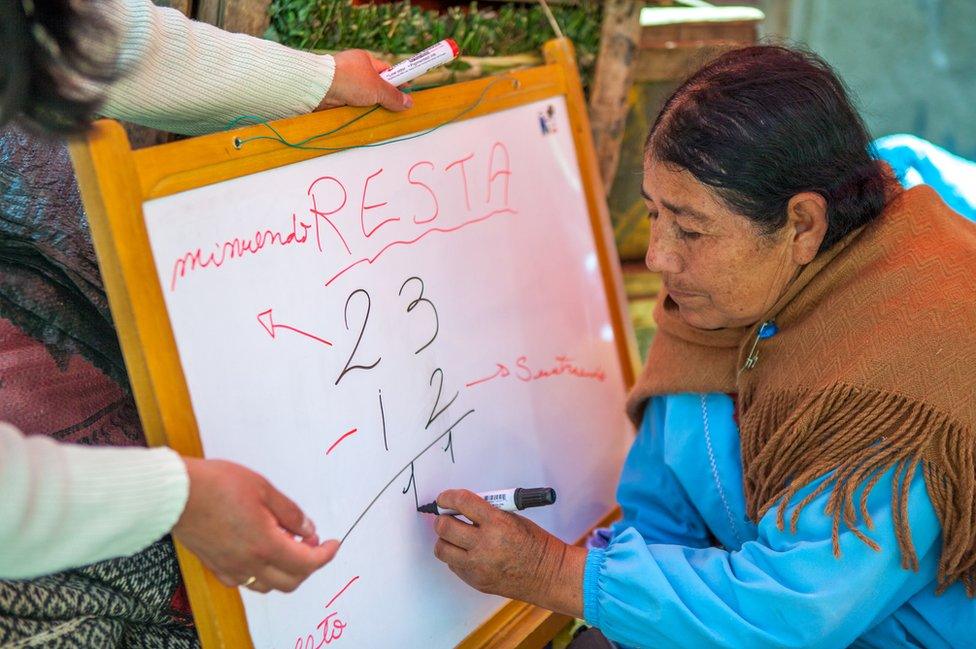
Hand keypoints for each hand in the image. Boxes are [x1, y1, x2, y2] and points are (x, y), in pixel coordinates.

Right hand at [173, 457, 338, 592]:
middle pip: (290, 581)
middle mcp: (248, 564)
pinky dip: (260, 572)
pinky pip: (244, 581)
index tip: (333, 544)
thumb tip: (308, 529)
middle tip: (309, 541)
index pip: (307, 563)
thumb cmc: (217, 485)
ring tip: (285, 543)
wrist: (176, 494)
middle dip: (308, 564)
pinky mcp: (214, 566)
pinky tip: (259, 551)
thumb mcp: (264, 489)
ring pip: (267, 585)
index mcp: (265, 545)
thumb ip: (290, 513)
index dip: (325, 555)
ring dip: (284, 571)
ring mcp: (230, 568)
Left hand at [318, 49, 412, 111]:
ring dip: (369, 105)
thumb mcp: (377, 88)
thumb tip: (408, 103)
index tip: (406, 91)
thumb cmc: (350, 80)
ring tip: (376, 114)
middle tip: (392, 108)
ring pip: (363, 96)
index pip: (386, 70)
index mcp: (364, 59)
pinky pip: (351, 104)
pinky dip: (357, 110)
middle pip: (374, 85)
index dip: (397, 80)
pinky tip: (361, 117)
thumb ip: (393, 96)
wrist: (320, 87)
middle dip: (383, 97)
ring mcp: (343, 81)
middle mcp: (353, 69)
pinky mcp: (334, 94)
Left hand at [431, 489, 585, 616]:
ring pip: (442, 549)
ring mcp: (478, 566)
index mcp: (497, 523)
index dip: (448, 497)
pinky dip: (456, 556)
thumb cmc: (535, 543)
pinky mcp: (476, 581)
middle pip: (445, 527)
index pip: (462, 503)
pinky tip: (468, 552)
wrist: (548, 574)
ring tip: (454, 536)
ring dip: (445, 539)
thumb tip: (462, 508)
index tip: (444, 498)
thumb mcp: (513, 518)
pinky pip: (453, 565)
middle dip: (442, 518)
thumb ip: (487, 512)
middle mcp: (485, 545)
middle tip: (446, 517)